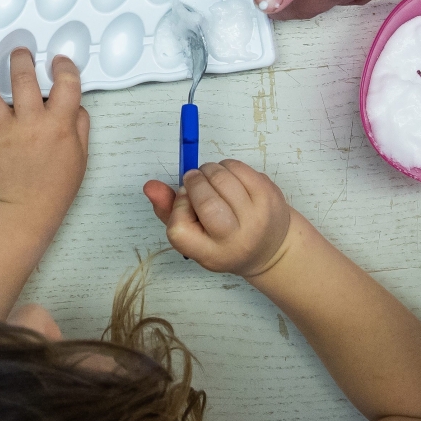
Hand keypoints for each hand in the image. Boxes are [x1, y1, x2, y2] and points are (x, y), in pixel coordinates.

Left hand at [0, 49, 88, 218]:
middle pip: (23, 79)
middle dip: (20, 58)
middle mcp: (29, 125)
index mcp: (58, 126)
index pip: (66, 84)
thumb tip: (74, 102)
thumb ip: (80, 125)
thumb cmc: (54, 186)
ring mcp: (2, 134)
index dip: (63, 66)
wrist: (25, 213)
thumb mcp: (80, 156)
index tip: (58, 61)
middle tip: (19, 52)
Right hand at [142, 159, 292, 276]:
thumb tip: (150, 186)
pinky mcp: (269, 196)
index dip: (178, 207)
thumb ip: (167, 211)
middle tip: (195, 181)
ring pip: (221, 177)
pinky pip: (239, 168)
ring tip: (211, 179)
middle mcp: (236, 239)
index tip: (186, 203)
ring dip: (209, 170)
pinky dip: (226, 165)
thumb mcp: (193, 236)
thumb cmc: (223, 240)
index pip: (179, 228)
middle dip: (194, 181)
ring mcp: (256, 217)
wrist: (270, 248)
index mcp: (211, 254)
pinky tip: (228, 177)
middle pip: (205, 200)